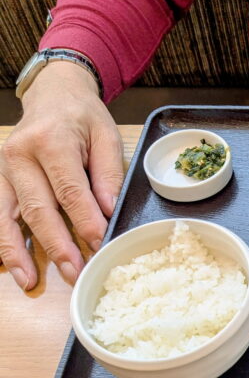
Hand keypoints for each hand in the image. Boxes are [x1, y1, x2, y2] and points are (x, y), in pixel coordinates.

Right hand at [0, 61, 122, 289]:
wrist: (53, 95)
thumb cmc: (83, 117)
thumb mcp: (107, 136)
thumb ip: (108, 174)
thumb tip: (108, 212)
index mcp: (51, 142)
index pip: (70, 190)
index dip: (84, 222)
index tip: (99, 246)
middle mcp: (20, 155)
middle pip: (38, 208)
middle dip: (56, 245)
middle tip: (74, 273)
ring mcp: (3, 168)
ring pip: (9, 216)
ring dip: (20, 252)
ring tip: (30, 282)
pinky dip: (4, 241)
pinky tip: (12, 265)